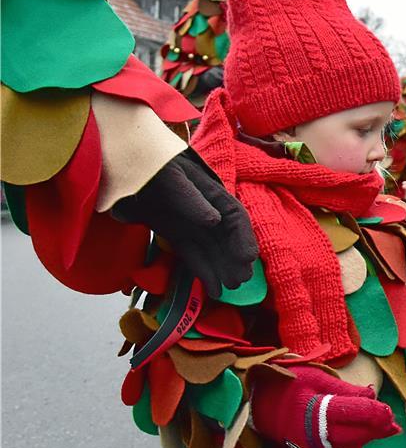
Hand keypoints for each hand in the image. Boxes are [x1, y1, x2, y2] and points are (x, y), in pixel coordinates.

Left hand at [110, 150, 257, 298]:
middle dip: (234, 258)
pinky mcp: (172, 231)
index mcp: (207, 189)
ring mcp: (187, 220)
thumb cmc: (144, 162)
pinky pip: (192, 253)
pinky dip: (202, 271)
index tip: (247, 258)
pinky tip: (213, 288)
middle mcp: (203, 207)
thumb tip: (213, 221)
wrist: (115, 158)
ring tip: (229, 289)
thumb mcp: (167, 174)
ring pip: (211, 248)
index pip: (233, 216)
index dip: (243, 237)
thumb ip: (189, 197)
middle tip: (239, 281)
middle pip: (226, 236)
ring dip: (221, 268)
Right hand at [251, 366, 400, 447]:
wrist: (255, 406)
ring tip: (386, 430)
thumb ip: (345, 390)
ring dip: (368, 438)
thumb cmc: (287, 386)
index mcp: (317, 410)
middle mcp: (316, 434)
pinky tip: (365, 434)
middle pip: (356, 435)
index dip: (376, 413)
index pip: (356, 413)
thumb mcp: (316, 378)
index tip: (389, 410)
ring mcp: (313, 446)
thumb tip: (372, 395)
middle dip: (377, 430)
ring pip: (349, 445)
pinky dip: (354, 441)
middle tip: (393, 425)